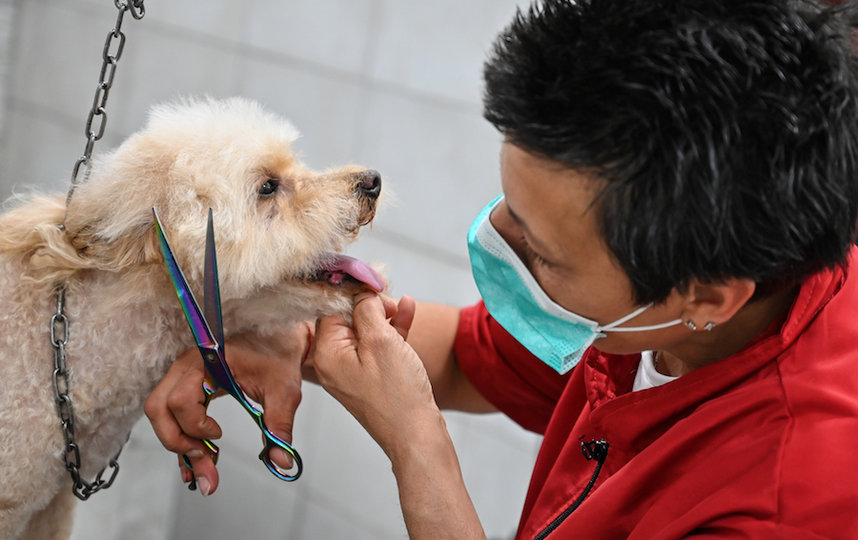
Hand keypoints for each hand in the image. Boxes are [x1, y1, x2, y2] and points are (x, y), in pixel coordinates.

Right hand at [144, 323, 310, 494]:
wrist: (281, 340)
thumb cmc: (279, 357)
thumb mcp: (284, 391)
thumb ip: (279, 426)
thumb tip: (281, 461)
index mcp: (207, 361)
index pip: (180, 400)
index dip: (196, 426)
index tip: (220, 434)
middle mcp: (188, 366)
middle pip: (158, 408)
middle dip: (177, 441)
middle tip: (205, 460)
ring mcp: (184, 376)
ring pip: (160, 414)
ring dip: (178, 444)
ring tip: (204, 469)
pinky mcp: (187, 386)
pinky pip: (172, 415)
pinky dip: (181, 439)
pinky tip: (194, 461)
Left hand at [309, 293, 439, 458]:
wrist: (416, 435)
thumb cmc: (397, 394)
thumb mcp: (381, 341)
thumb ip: (367, 311)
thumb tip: (362, 295)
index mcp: (326, 353)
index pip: (331, 309)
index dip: (353, 294)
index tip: (372, 282)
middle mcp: (334, 362)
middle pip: (348, 319)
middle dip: (370, 305)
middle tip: (390, 298)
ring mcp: (354, 371)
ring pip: (366, 331)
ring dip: (385, 315)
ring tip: (403, 304)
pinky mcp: (373, 378)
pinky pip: (378, 346)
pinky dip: (392, 330)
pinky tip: (407, 311)